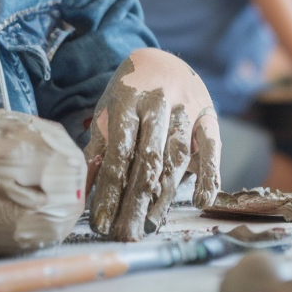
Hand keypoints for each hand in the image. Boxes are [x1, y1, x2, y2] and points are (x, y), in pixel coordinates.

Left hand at [85, 47, 220, 241]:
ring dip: (165, 194)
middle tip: (126, 233)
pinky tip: (202, 200)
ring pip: (176, 156)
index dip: (109, 190)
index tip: (101, 222)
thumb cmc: (129, 94)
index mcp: (126, 103)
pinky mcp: (208, 114)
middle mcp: (157, 104)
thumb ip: (97, 150)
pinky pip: (212, 147)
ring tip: (150, 224)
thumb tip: (79, 192)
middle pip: (147, 160)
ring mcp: (185, 108)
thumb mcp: (108, 114)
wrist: (161, 58)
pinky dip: (209, 175)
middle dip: (135, 200)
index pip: (118, 154)